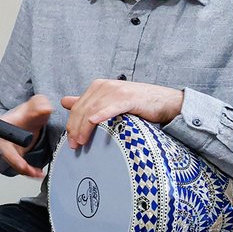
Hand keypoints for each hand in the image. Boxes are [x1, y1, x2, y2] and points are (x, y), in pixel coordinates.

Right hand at [0, 94, 53, 177]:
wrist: (32, 116)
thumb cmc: (30, 111)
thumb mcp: (36, 104)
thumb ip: (39, 105)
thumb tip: (44, 108)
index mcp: (5, 129)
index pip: (6, 146)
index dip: (13, 157)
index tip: (23, 165)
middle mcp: (5, 140)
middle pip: (9, 158)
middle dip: (21, 167)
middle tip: (32, 172)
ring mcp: (11, 148)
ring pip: (16, 164)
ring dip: (27, 171)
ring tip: (38, 174)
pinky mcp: (17, 154)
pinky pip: (21, 166)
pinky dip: (29, 171)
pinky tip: (38, 172)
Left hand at [61, 80, 185, 149]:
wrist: (167, 102)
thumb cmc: (138, 105)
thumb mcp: (110, 102)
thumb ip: (89, 102)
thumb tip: (65, 101)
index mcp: (98, 86)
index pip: (77, 106)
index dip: (71, 124)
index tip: (70, 140)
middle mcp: (104, 86)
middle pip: (82, 109)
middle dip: (75, 128)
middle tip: (74, 145)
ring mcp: (117, 91)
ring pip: (93, 111)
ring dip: (84, 128)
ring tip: (81, 142)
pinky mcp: (129, 98)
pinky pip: (111, 107)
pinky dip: (100, 115)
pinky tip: (94, 123)